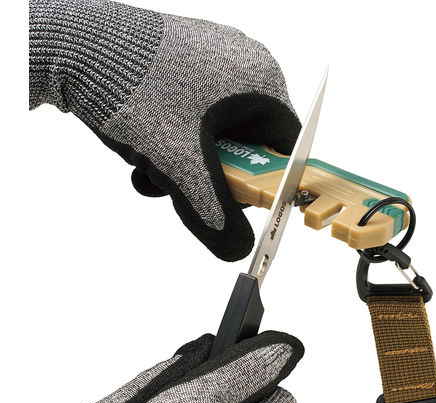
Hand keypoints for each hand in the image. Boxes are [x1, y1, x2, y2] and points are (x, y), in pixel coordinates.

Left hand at [29, 0, 300, 260]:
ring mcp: (212, 63)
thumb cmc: (136, 91)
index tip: (236, 203)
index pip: (285, 149)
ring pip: (213, 137)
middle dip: (210, 178)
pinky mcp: (184, 66)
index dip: (266, 183)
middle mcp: (242, 68)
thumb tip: (238, 248)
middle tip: (182, 189)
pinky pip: (192, 118)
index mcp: (260, 83)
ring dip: (185, 166)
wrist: (75, 47)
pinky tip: (144, 154)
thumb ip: (213, 212)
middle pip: (245, 146)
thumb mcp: (181, 166)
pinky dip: (173, 144)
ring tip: (151, 172)